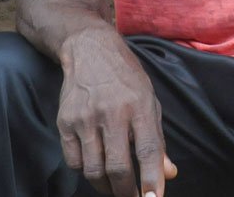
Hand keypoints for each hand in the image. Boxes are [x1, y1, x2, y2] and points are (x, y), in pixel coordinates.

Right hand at [57, 27, 177, 195]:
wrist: (90, 50)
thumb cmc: (126, 79)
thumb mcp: (149, 101)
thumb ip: (157, 139)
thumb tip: (168, 174)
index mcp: (139, 105)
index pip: (148, 149)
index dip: (152, 178)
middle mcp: (112, 112)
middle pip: (118, 167)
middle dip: (126, 192)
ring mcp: (86, 118)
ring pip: (94, 170)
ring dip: (106, 188)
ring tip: (116, 189)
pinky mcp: (65, 122)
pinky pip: (75, 162)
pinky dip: (87, 172)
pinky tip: (96, 168)